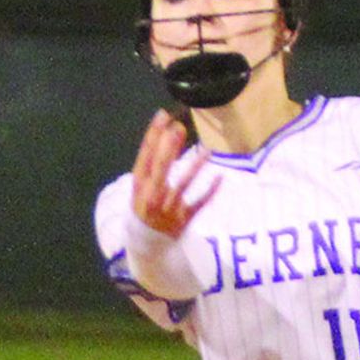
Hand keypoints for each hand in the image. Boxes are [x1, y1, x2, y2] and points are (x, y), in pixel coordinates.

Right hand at [131, 111, 220, 235]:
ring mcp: (168, 209)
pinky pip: (198, 204)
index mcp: (140, 185)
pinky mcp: (182, 220)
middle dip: (169, 148)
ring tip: (206, 151)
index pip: (145, 155)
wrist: (146, 243)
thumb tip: (167, 134)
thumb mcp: (140, 187)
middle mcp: (152, 196)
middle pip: (161, 168)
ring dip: (194, 167)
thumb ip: (151, 165)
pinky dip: (209, 192)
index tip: (163, 115)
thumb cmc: (145, 207)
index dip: (153, 135)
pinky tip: (219, 177)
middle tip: (179, 127)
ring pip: (182, 186)